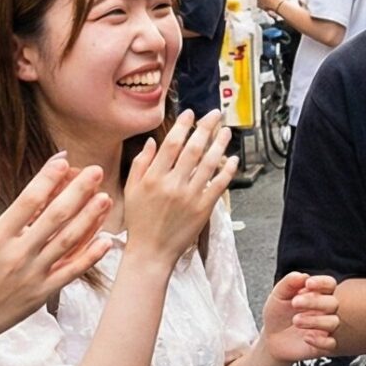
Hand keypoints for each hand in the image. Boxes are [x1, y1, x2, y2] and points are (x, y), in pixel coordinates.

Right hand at [0, 157, 111, 349]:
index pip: (28, 201)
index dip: (47, 178)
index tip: (63, 160)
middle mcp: (19, 254)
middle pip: (56, 217)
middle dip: (78, 191)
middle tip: (96, 171)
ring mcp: (34, 274)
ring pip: (68, 241)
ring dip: (90, 218)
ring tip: (106, 198)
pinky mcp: (43, 292)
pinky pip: (71, 271)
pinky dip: (90, 257)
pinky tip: (105, 241)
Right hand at [126, 110, 237, 258]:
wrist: (151, 252)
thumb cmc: (140, 221)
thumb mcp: (132, 190)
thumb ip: (141, 163)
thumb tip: (153, 141)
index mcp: (153, 177)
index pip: (171, 144)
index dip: (182, 126)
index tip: (190, 114)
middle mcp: (172, 184)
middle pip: (193, 149)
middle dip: (205, 128)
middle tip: (215, 114)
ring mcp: (189, 197)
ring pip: (208, 164)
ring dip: (220, 145)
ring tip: (226, 131)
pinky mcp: (202, 209)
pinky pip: (218, 185)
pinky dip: (227, 171)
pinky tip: (233, 159)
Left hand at [260, 272, 339, 361]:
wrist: (271, 338)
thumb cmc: (278, 314)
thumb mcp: (278, 295)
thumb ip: (289, 283)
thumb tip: (302, 275)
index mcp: (317, 294)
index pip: (330, 284)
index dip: (322, 283)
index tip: (308, 284)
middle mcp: (324, 310)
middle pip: (333, 303)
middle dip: (314, 302)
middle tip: (295, 303)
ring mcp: (325, 328)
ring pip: (333, 322)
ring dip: (315, 321)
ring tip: (296, 321)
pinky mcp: (322, 345)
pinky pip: (331, 343)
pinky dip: (321, 340)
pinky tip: (306, 337)